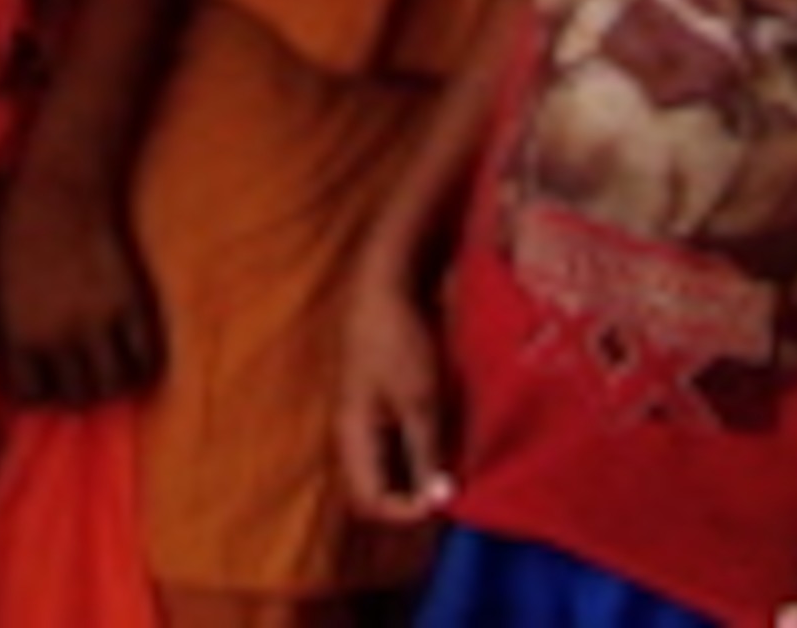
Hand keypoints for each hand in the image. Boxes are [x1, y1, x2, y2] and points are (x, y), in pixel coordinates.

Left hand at [0, 162, 160, 406]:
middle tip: (85, 375)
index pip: (28, 394)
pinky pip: (146, 358)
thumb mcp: (4, 281)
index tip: (46, 379)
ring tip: (113, 367)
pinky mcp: (130, 303)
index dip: (39, 390)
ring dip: (114, 382)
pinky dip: (145, 363)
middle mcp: (55, 336)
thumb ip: (16, 323)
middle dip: (80, 391)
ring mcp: (95, 322)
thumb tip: (32, 357)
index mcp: (16, 330)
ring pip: (113, 387)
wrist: (61, 182)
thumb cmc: (21, 222)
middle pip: (77, 398)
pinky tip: (138, 353)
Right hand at [334, 268, 452, 523]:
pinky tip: (438, 443)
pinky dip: (412, 454)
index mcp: (351, 434)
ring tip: (447, 469)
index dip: (406, 513)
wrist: (383, 284)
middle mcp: (349, 431)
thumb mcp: (420, 401)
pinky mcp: (372, 402)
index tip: (443, 503)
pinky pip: (388, 445)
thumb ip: (426, 454)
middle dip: (408, 500)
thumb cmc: (397, 340)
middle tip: (446, 491)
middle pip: (371, 489)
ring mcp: (359, 416)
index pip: (369, 501)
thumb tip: (439, 503)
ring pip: (381, 467)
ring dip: (412, 477)